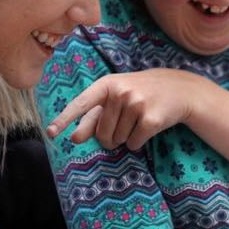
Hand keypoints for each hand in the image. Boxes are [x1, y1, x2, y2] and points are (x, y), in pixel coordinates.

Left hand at [45, 69, 203, 149]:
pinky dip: (138, 142)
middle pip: (102, 133)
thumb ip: (92, 117)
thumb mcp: (114, 98)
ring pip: (118, 140)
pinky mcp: (152, 119)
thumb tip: (74, 138)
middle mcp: (120, 92)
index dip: (64, 119)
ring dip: (126, 138)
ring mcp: (137, 104)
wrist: (178, 89)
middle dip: (110, 137)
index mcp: (107, 84)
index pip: (81, 104)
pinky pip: (134, 144)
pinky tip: (148, 127)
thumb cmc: (139, 93)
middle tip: (124, 122)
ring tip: (138, 120)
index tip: (50, 133)